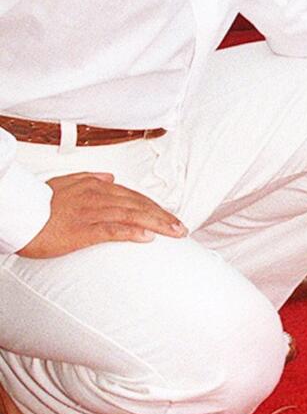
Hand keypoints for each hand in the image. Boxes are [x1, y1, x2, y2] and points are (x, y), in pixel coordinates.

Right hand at [18, 172, 185, 257]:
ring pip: (132, 215)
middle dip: (163, 216)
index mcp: (97, 186)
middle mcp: (99, 196)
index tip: (170, 216)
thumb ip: (90, 178)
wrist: (18, 213)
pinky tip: (147, 237)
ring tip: (175, 233)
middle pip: (139, 205)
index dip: (155, 206)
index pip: (134, 196)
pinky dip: (131, 232)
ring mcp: (92, 212)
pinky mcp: (82, 229)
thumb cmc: (39, 202)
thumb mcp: (67, 182)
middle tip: (182, 228)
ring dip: (157, 224)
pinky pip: (111, 230)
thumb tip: (111, 177)